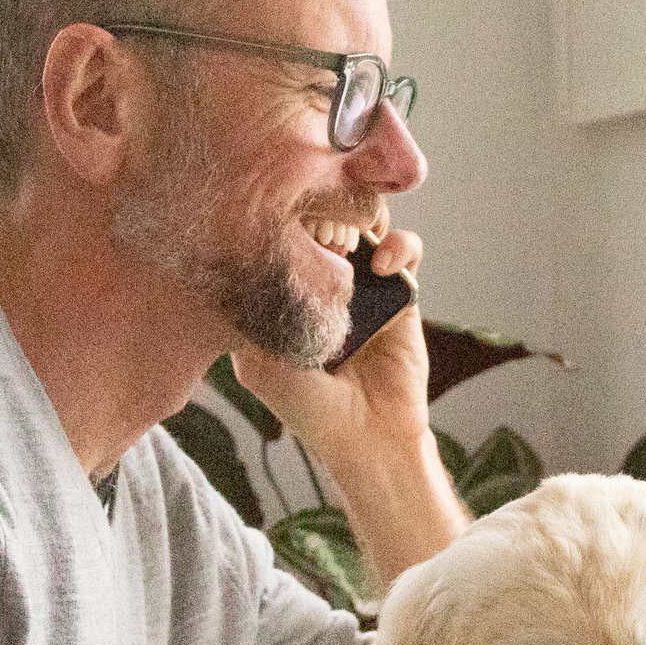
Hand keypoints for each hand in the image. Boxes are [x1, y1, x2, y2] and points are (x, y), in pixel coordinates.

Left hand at [231, 229, 463, 580]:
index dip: (280, 216)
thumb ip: (250, 311)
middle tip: (317, 228)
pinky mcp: (401, 292)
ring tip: (346, 244)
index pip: (280, 232)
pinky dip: (398, 246)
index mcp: (284, 291)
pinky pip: (403, 249)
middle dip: (320, 207)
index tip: (277, 218)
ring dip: (358, 218)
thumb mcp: (258, 361)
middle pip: (323, 215)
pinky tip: (384, 267)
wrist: (368, 438)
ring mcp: (363, 283)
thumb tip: (242, 254)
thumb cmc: (309, 407)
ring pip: (364, 221)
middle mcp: (324, 280)